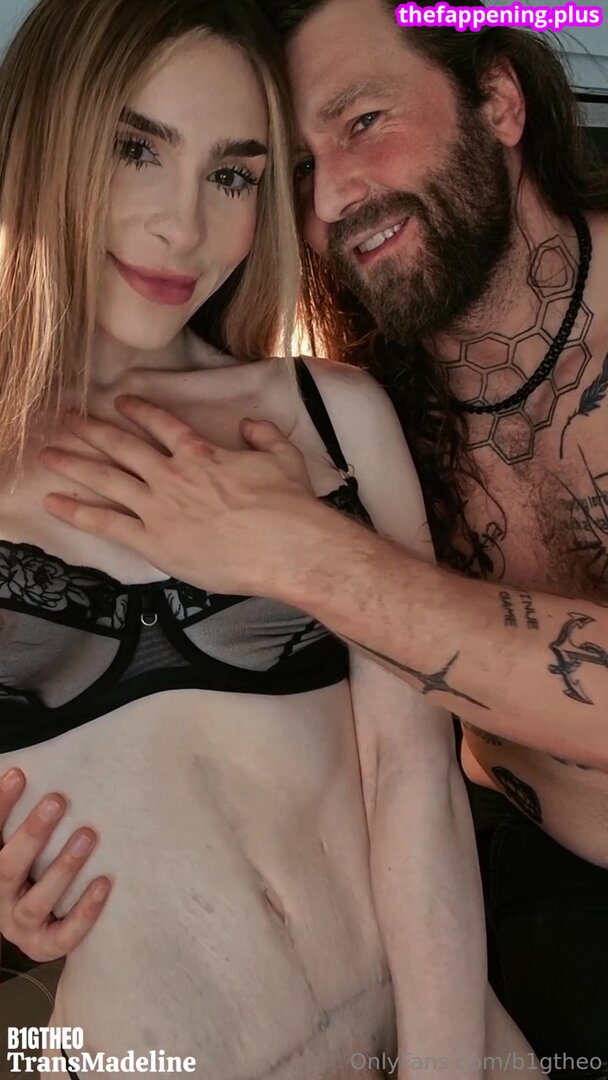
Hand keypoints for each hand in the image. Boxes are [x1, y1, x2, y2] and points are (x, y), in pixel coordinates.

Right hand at [0, 769, 110, 962]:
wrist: (41, 930)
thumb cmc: (34, 870)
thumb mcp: (23, 845)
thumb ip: (24, 819)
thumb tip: (31, 770)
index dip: (1, 805)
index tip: (19, 774)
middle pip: (7, 868)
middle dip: (32, 833)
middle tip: (58, 800)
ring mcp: (20, 926)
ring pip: (37, 901)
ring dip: (63, 867)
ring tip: (87, 835)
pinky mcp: (45, 946)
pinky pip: (65, 934)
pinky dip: (85, 910)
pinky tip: (104, 883)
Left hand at [40, 396, 332, 597]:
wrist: (286, 544)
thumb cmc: (289, 505)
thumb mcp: (284, 458)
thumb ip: (264, 435)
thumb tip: (251, 424)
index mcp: (201, 454)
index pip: (162, 425)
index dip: (140, 410)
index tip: (121, 401)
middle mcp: (172, 474)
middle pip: (122, 446)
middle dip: (91, 431)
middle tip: (66, 419)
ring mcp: (158, 507)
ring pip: (105, 478)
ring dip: (74, 464)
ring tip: (48, 453)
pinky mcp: (153, 541)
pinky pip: (106, 523)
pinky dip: (78, 512)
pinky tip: (53, 503)